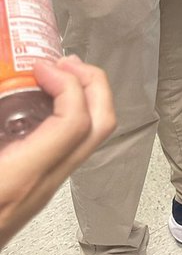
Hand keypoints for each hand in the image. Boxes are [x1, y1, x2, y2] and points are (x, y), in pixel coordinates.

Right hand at [0, 56, 115, 250]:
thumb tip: (4, 87)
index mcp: (22, 178)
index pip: (75, 122)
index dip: (66, 84)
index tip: (41, 65)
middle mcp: (42, 186)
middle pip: (99, 128)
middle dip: (92, 84)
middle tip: (63, 61)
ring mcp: (41, 192)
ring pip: (87, 139)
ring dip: (81, 98)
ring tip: (53, 75)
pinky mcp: (33, 194)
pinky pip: (66, 149)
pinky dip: (63, 117)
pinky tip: (33, 105)